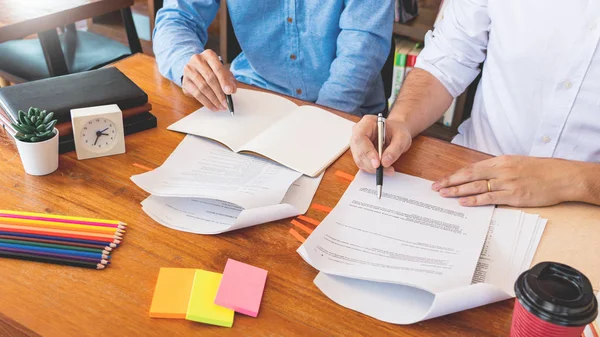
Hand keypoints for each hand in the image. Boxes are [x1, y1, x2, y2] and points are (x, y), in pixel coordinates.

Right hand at [182, 49, 236, 110]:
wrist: (195, 69)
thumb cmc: (212, 70)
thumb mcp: (223, 72)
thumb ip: (229, 80)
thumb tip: (231, 90)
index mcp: (209, 55)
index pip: (218, 68)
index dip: (224, 81)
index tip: (230, 92)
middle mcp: (197, 60)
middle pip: (210, 79)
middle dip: (220, 94)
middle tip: (226, 103)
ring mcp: (189, 70)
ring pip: (203, 87)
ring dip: (213, 100)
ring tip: (220, 107)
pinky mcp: (185, 81)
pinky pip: (196, 94)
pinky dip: (206, 102)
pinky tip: (213, 107)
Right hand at [350, 115, 412, 173]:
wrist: (395, 132)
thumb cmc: (397, 131)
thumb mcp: (402, 138)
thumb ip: (395, 149)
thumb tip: (385, 162)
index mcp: (367, 122)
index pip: (360, 137)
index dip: (367, 151)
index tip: (377, 163)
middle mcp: (358, 132)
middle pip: (358, 151)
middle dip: (371, 163)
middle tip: (385, 169)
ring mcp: (357, 143)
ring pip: (359, 160)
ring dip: (372, 168)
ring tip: (388, 169)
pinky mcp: (359, 153)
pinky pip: (362, 164)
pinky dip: (372, 169)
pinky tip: (383, 168)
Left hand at [432, 155, 578, 206]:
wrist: (563, 176)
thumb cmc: (541, 170)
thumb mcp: (517, 164)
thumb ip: (499, 169)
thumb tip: (482, 176)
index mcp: (501, 161)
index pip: (471, 168)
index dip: (455, 174)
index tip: (442, 179)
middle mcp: (501, 170)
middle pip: (469, 176)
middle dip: (450, 182)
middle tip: (435, 187)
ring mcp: (507, 183)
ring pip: (476, 186)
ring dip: (458, 190)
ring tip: (444, 194)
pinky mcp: (514, 195)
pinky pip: (490, 198)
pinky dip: (475, 200)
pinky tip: (463, 202)